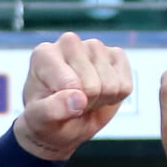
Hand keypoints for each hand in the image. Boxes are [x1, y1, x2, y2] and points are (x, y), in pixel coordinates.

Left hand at [13, 32, 132, 159]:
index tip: (57, 104)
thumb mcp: (40, 119)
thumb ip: (53, 109)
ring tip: (85, 98)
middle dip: (86, 103)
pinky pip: (126, 85)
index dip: (69, 104)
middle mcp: (69, 43)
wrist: (62, 122)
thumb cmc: (47, 118)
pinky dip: (116, 97)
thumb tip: (79, 98)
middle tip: (73, 103)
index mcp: (45, 54)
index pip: (70, 84)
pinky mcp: (116, 55)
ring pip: (112, 85)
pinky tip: (101, 92)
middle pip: (93, 85)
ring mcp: (94, 47)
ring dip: (101, 100)